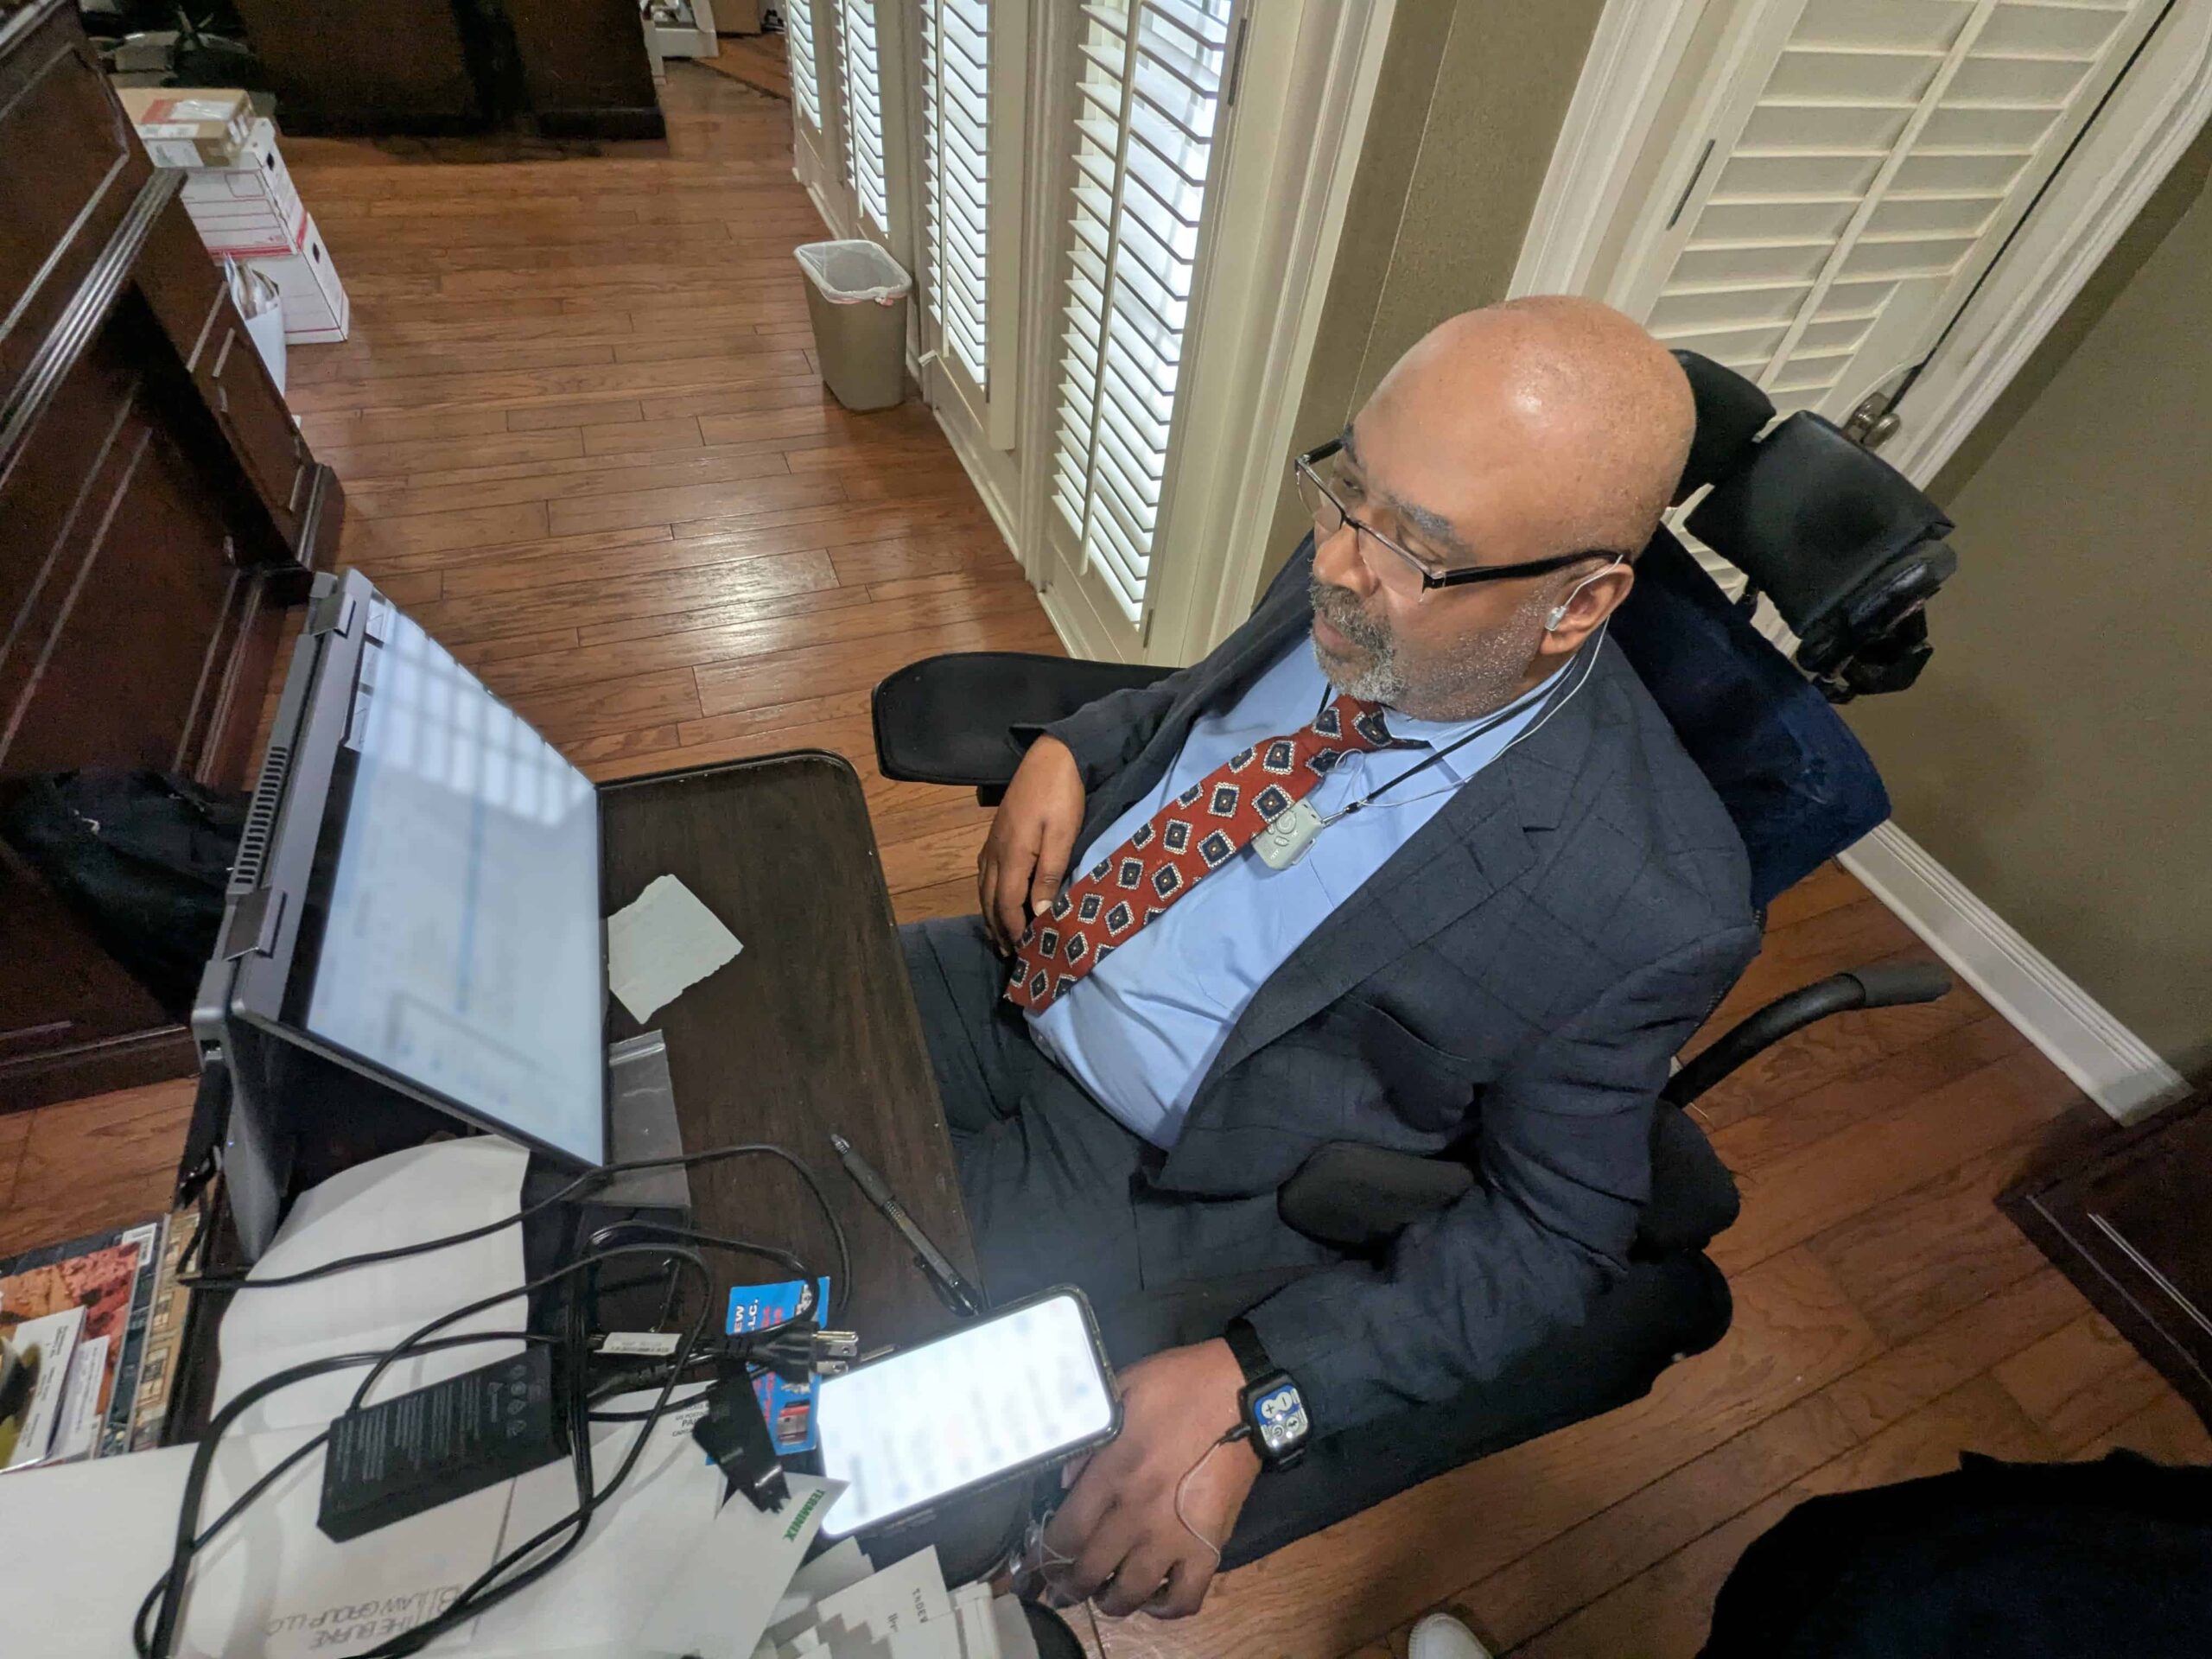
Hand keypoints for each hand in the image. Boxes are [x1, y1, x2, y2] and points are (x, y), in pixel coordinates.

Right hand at [976, 735, 1084, 952]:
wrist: (1051, 756)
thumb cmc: (1061, 795)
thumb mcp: (1062, 836)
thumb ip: (1048, 874)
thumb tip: (1038, 911)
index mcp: (1012, 856)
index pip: (1008, 904)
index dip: (1014, 930)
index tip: (1024, 951)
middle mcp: (995, 852)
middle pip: (990, 899)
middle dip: (998, 927)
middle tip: (1008, 952)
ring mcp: (992, 842)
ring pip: (984, 886)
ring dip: (990, 912)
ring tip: (999, 933)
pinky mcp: (996, 833)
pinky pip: (984, 871)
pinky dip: (987, 892)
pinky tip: (994, 895)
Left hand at [1041, 1340, 1259, 1618]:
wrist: (1241, 1394)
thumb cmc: (1178, 1387)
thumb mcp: (1119, 1392)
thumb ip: (1088, 1438)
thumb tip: (1065, 1482)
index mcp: (1113, 1472)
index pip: (1065, 1534)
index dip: (1041, 1559)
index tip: (1032, 1567)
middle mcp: (1138, 1512)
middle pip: (1090, 1571)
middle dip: (1067, 1586)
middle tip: (1060, 1588)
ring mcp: (1176, 1535)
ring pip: (1131, 1592)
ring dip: (1109, 1602)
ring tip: (1102, 1596)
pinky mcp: (1210, 1546)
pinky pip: (1185, 1597)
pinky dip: (1165, 1607)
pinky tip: (1154, 1597)